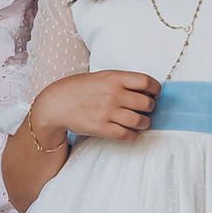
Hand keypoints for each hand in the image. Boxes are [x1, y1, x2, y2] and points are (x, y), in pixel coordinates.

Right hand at [43, 71, 158, 144]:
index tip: (154, 94)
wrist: (56, 103)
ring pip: (140, 121)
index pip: (147, 82)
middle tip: (148, 110)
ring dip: (145, 124)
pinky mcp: (102, 128)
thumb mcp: (101, 76)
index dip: (155, 90)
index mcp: (114, 78)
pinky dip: (134, 136)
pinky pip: (126, 135)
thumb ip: (121, 82)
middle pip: (147, 103)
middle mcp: (113, 94)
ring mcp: (107, 112)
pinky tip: (133, 133)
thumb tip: (145, 91)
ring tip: (142, 123)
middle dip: (151, 108)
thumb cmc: (78, 89)